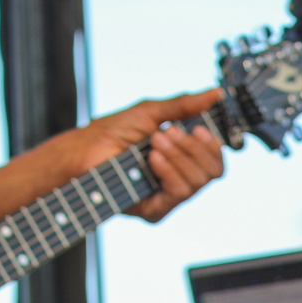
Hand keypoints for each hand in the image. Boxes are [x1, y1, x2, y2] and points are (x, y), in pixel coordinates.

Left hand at [64, 91, 226, 221]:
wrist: (86, 149)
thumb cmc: (114, 131)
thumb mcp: (152, 112)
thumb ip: (184, 105)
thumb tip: (215, 93)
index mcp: (183, 156)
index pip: (215, 157)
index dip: (213, 144)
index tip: (199, 129)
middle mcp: (181, 177)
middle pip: (213, 170)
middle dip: (192, 147)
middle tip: (168, 132)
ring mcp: (169, 195)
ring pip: (198, 180)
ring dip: (178, 156)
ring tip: (154, 141)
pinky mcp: (157, 209)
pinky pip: (179, 193)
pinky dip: (169, 171)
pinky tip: (153, 159)